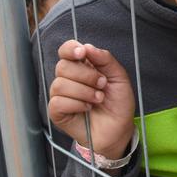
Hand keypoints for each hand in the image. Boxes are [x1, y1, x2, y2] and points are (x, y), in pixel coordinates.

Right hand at [48, 40, 134, 159]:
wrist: (119, 129)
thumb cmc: (118, 104)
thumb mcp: (119, 78)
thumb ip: (105, 59)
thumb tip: (87, 47)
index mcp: (82, 67)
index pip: (66, 50)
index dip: (70, 49)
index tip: (82, 53)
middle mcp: (68, 79)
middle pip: (63, 66)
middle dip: (86, 75)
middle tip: (102, 85)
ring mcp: (61, 95)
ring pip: (60, 84)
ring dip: (84, 92)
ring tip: (98, 99)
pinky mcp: (57, 111)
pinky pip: (58, 102)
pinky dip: (76, 104)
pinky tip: (87, 108)